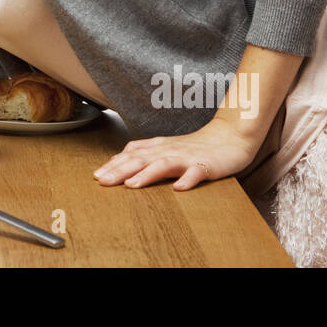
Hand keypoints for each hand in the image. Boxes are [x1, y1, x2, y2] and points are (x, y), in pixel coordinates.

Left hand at [92, 117, 262, 190]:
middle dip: (120, 170)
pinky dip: (188, 180)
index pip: (131, 155)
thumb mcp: (166, 146)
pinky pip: (197, 172)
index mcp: (159, 148)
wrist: (230, 137)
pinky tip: (180, 189)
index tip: (96, 176)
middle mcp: (169, 151)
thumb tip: (119, 156)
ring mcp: (188, 157)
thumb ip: (144, 150)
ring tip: (132, 185)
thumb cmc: (196, 145)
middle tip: (103, 181)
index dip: (113, 165)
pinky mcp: (207, 165)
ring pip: (164, 164)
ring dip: (147, 174)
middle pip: (141, 159)